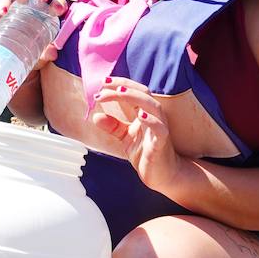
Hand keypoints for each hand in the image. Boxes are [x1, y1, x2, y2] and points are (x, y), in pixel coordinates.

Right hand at [0, 0, 68, 71]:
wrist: (15, 60)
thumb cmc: (34, 53)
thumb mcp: (42, 55)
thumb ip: (48, 54)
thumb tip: (53, 53)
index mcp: (49, 15)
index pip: (56, 4)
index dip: (59, 3)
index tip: (60, 8)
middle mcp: (35, 8)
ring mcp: (19, 8)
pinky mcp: (5, 13)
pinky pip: (4, 5)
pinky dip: (4, 5)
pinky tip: (4, 11)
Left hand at [90, 76, 182, 192]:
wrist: (163, 176)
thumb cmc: (146, 154)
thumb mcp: (126, 138)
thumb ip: (113, 127)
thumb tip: (96, 117)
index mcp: (145, 113)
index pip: (134, 91)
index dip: (120, 83)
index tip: (102, 82)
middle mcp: (155, 116)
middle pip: (144, 93)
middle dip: (124, 86)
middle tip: (104, 86)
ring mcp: (160, 128)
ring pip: (153, 106)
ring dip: (135, 97)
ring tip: (120, 92)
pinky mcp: (162, 143)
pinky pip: (160, 129)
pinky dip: (151, 121)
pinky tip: (141, 116)